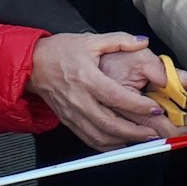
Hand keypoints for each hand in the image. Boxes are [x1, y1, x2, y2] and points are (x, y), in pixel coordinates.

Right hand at [27, 33, 186, 147]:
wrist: (32, 64)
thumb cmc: (59, 51)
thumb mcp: (90, 40)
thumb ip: (119, 40)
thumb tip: (142, 41)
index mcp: (86, 78)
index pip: (115, 97)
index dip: (137, 105)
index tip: (154, 107)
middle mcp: (79, 99)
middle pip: (109, 123)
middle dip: (135, 131)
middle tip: (154, 131)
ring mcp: (73, 113)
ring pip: (100, 135)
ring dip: (123, 141)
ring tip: (142, 139)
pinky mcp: (69, 121)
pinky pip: (89, 139)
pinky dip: (107, 145)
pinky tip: (121, 143)